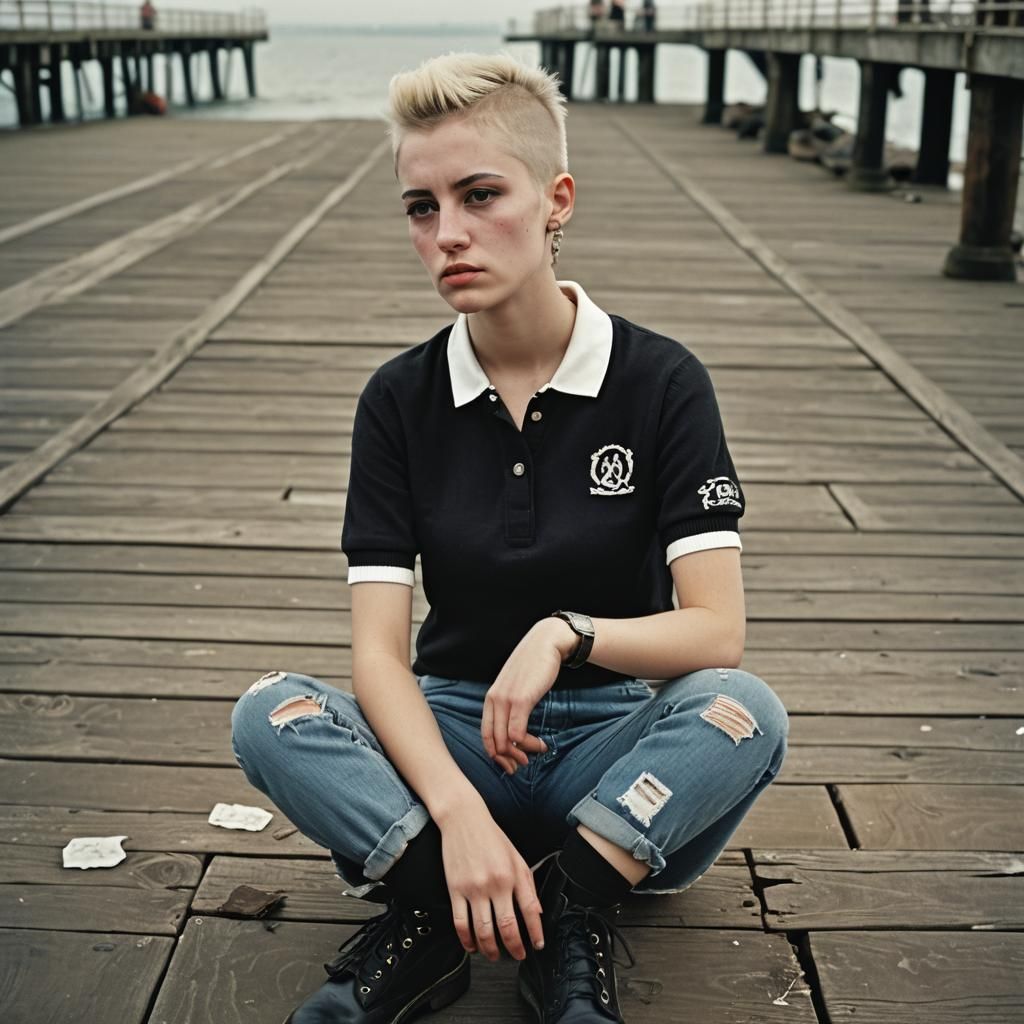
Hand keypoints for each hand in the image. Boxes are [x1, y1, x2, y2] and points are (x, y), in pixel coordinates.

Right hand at [437, 798, 544, 961]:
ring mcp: (473, 888)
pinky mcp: (455, 890)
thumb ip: (527, 884)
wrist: (463, 819)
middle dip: (514, 948)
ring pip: (483, 931)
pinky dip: (466, 940)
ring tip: (494, 955)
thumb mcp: (516, 856)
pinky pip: (460, 923)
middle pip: (506, 927)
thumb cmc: (490, 836)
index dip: (535, 932)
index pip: (529, 910)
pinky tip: (472, 945)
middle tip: (518, 955)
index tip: (538, 944)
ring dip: (490, 949)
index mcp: (512, 874)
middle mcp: (494, 883)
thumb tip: (536, 911)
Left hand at [482, 617, 575, 774]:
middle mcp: (494, 700)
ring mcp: (506, 700)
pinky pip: (517, 733)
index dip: (495, 755)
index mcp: (491, 698)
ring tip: (537, 752)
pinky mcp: (521, 700)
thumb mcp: (515, 685)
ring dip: (521, 753)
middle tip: (522, 766)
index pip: (485, 735)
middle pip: (493, 742)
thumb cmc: (534, 665)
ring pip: (504, 741)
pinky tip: (542, 744)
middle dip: (507, 760)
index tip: (510, 763)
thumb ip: (511, 703)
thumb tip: (514, 727)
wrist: (546, 643)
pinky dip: (529, 744)